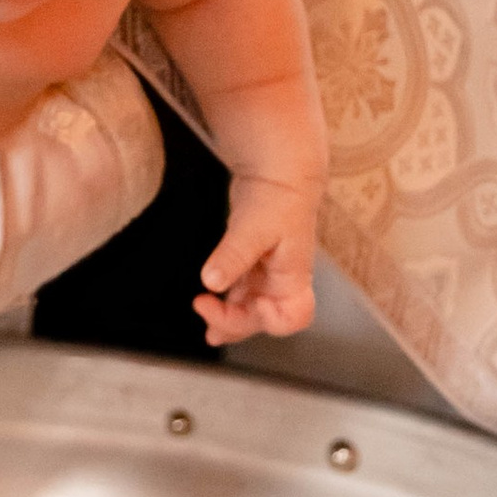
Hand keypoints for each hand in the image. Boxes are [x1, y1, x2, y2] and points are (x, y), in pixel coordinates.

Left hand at [198, 172, 319, 343]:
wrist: (279, 174)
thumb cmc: (277, 199)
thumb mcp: (254, 226)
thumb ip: (234, 255)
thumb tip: (211, 282)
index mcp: (294, 277)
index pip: (293, 318)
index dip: (270, 320)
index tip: (245, 303)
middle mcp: (283, 283)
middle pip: (262, 319)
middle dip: (233, 321)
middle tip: (202, 306)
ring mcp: (268, 277)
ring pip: (249, 309)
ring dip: (226, 317)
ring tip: (201, 313)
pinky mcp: (254, 267)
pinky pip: (240, 294)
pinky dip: (224, 302)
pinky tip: (207, 301)